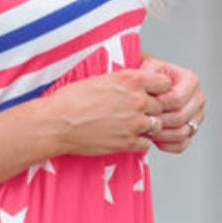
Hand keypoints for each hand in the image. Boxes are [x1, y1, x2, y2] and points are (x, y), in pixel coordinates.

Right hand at [46, 64, 171, 156]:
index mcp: (130, 80)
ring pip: (156, 125)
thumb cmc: (71, 99)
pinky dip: (139, 142)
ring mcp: (134, 123)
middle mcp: (136, 100)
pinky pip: (146, 144)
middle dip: (151, 109)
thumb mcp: (101, 78)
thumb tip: (135, 83)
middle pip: (161, 106)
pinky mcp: (127, 142)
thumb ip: (124, 81)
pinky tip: (125, 137)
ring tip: (130, 125)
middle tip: (136, 112)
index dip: (159, 89)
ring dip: (146, 126)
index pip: (165, 83)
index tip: (152, 93)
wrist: (57, 122)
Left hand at [146, 56, 204, 152]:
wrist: (148, 87)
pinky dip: (167, 145)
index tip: (143, 106)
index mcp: (191, 80)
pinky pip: (181, 144)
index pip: (177, 99)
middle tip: (143, 121)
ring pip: (182, 133)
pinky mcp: (191, 131)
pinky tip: (155, 140)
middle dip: (159, 121)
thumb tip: (150, 86)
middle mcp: (198, 98)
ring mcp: (197, 116)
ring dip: (162, 135)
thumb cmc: (148, 77)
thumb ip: (149, 74)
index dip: (159, 105)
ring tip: (147, 130)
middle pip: (181, 117)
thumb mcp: (147, 69)